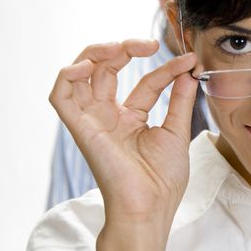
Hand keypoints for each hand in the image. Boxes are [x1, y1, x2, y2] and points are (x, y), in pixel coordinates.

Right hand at [49, 40, 198, 250]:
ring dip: (95, 53)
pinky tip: (89, 65)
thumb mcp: (176, 131)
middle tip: (150, 43)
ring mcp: (93, 121)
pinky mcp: (80, 128)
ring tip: (119, 47)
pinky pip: (60, 96)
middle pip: (106, 70)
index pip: (146, 83)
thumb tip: (189, 72)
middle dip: (124, 49)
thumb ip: (179, 100)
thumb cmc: (163, 179)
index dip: (166, 69)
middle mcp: (109, 116)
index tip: (188, 60)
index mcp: (131, 118)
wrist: (151, 206)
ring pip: (80, 75)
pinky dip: (69, 75)